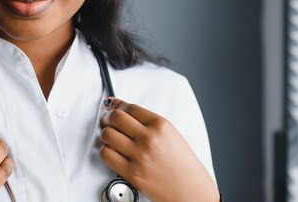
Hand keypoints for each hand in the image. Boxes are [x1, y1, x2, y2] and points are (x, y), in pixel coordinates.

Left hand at [100, 98, 218, 201]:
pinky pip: (107, 155)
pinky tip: (113, 152)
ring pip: (108, 135)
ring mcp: (139, 155)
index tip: (113, 106)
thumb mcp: (171, 135)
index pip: (130, 107)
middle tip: (108, 120)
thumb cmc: (184, 166)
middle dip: (108, 117)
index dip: (118, 105)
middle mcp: (149, 138)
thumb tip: (126, 112)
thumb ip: (149, 123)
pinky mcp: (131, 173)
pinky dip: (106, 152)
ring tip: (111, 138)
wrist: (191, 191)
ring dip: (106, 135)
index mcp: (161, 125)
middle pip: (116, 117)